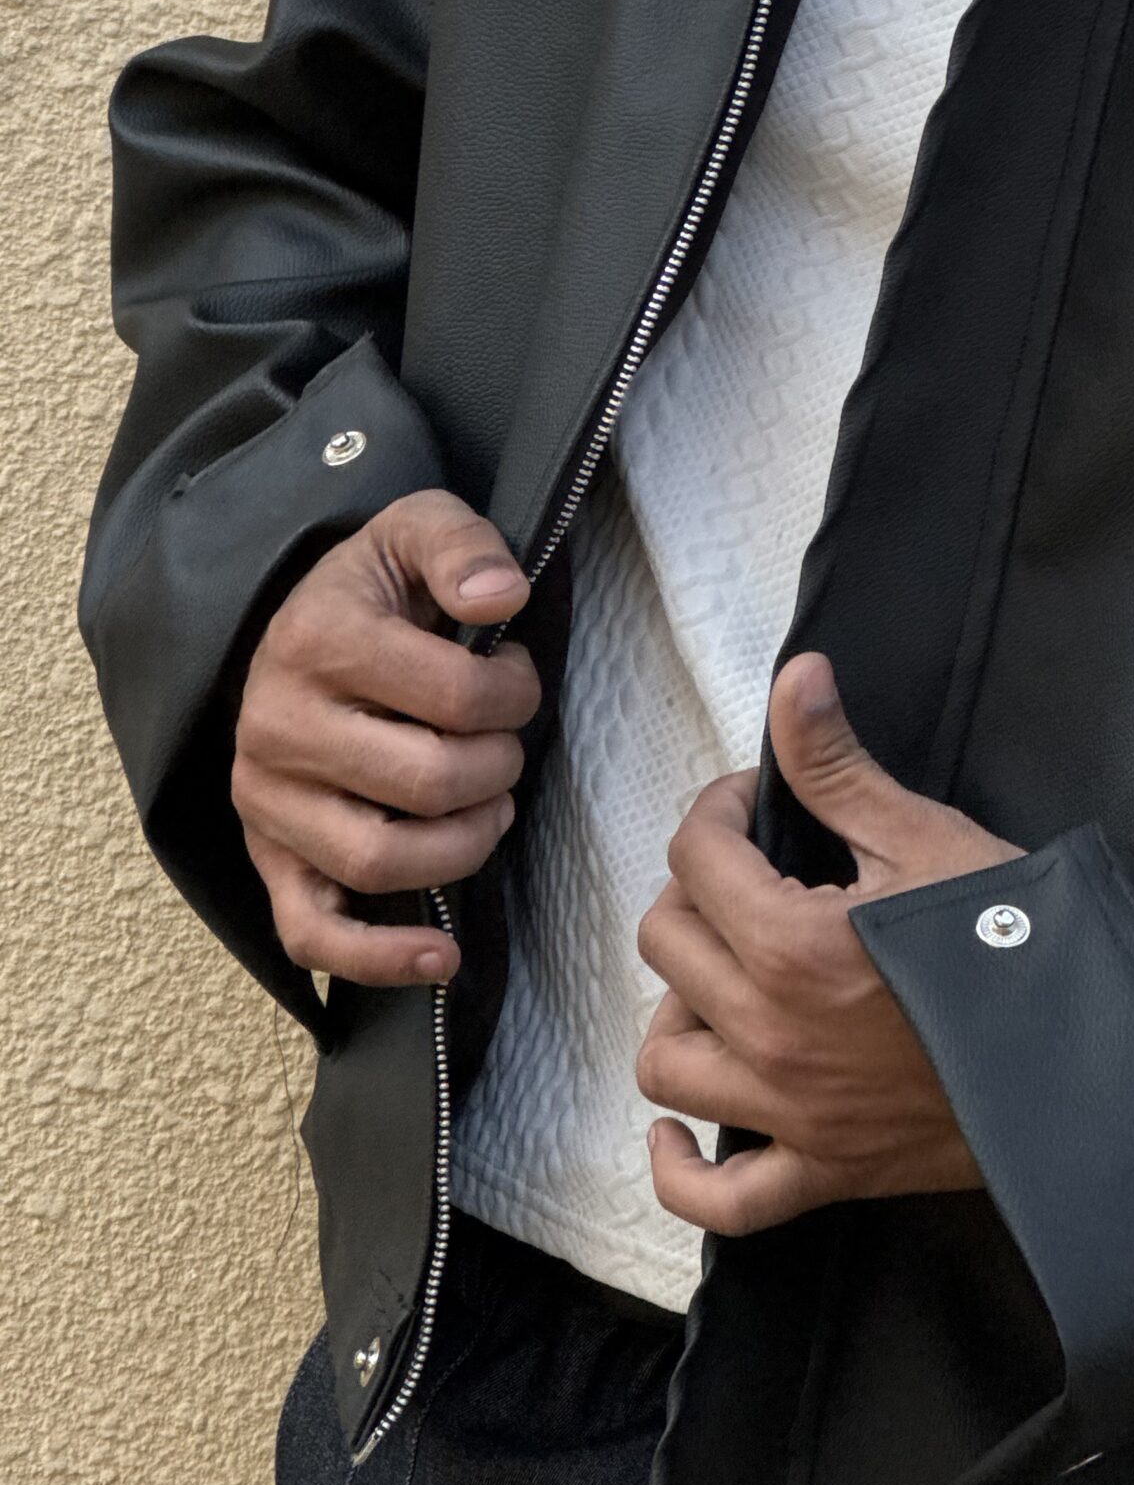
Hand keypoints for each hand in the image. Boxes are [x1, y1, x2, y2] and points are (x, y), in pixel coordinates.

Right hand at [233, 489, 538, 987]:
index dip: (515, 692)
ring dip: (465, 846)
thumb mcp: (418, 527)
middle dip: (499, 766)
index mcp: (318, 641)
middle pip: (429, 783)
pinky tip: (439, 957)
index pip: (457, 697)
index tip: (514, 676)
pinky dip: (378, 957)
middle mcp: (277, 726)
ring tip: (488, 808)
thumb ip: (464, 546)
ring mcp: (266, 801)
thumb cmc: (375, 588)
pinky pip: (311, 931)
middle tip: (504, 743)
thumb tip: (502, 598)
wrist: (298, 622)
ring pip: (382, 861)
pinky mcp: (268, 857)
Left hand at [635, 651, 1022, 1235]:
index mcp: (790, 943)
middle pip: (665, 945)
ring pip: (665, 1062)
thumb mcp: (928, 839)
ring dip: (683, 1011)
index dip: (718, 810)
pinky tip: (689, 1125)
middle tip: (750, 877)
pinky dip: (684, 1168)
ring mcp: (791, 1112)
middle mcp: (771, 1033)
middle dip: (696, 894)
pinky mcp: (823, 1172)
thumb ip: (839, 765)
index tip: (754, 805)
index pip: (695, 855)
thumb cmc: (1021, 945)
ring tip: (730, 978)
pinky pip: (719, 1199)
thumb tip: (796, 678)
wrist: (1094, 1058)